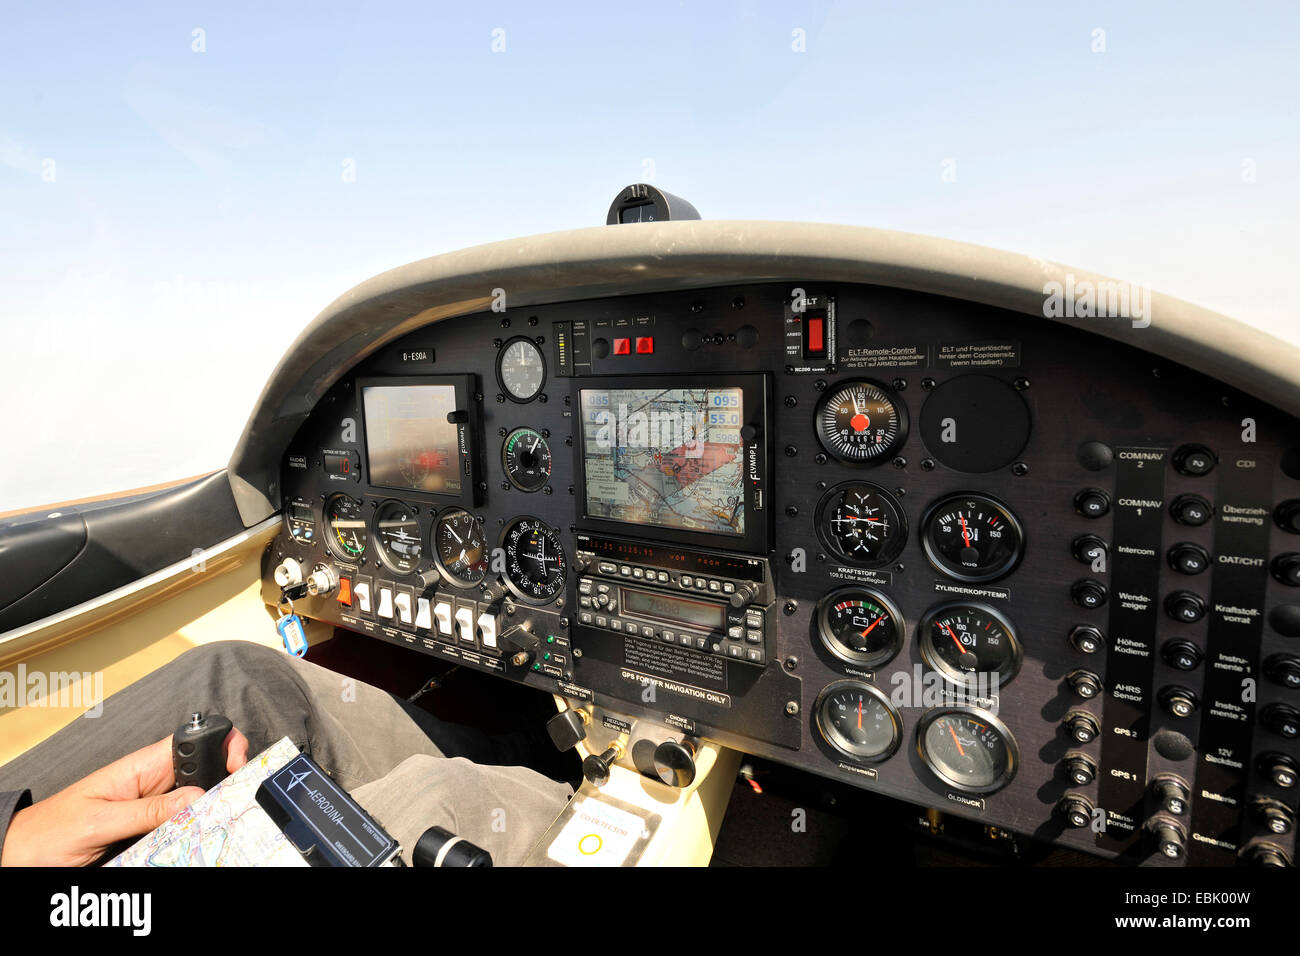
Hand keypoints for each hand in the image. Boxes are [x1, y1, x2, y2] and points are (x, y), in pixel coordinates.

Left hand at [0, 728, 248, 866]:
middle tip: (229, 804)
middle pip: (204, 773)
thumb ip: (148, 810)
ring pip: (197, 803)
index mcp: (141, 766)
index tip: (235, 767)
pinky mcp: (150, 831)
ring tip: (210, 825)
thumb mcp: (98, 820)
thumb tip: (198, 797)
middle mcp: (152, 784)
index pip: (193, 740)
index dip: (222, 744)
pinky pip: (183, 827)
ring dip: (208, 812)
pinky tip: (196, 840)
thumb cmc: (49, 831)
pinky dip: (195, 832)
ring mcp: (153, 808)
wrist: (21, 857)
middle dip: (223, 784)